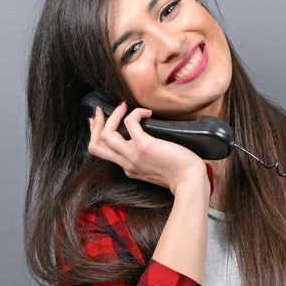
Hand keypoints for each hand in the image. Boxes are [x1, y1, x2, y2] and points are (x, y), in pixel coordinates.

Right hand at [88, 102, 207, 194]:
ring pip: (106, 135)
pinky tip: (147, 112)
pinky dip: (136, 113)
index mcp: (129, 169)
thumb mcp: (155, 169)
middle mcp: (127, 163)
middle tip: (98, 111)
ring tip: (122, 106)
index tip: (96, 121)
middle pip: (96, 145)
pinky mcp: (144, 146)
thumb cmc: (180, 173)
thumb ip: (145, 160)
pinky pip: (130, 123)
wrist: (190, 180)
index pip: (103, 153)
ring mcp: (133, 155)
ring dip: (111, 116)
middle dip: (95, 125)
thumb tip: (146, 142)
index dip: (96, 135)